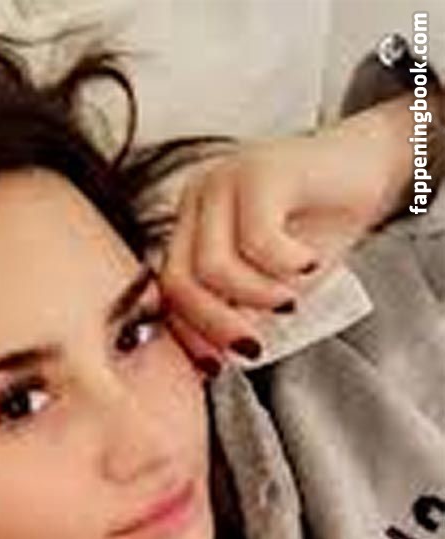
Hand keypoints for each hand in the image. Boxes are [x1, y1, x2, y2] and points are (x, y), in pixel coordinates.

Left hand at [158, 93, 412, 367]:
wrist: (374, 169)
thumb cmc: (321, 233)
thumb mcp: (271, 285)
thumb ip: (239, 311)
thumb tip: (217, 357)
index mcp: (191, 226)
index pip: (167, 290)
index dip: (188, 336)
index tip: (218, 367)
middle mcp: (198, 199)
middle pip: (179, 280)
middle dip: (215, 327)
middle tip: (254, 349)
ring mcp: (225, 179)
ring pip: (213, 266)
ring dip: (255, 298)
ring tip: (290, 303)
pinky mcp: (261, 169)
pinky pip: (257, 239)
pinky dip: (285, 267)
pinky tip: (309, 266)